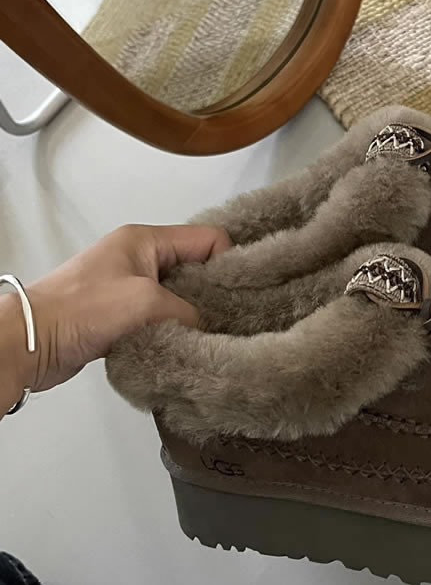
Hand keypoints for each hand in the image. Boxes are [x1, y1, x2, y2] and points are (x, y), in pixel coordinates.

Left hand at [1, 224, 230, 407]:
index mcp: (146, 240)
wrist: (31, 341)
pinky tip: (188, 346)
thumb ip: (188, 311)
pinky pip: (163, 318)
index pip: (208, 239)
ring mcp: (131, 288)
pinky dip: (176, 331)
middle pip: (197, 268)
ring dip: (195, 316)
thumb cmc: (84, 310)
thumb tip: (205, 329)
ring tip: (215, 336)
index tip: (245, 292)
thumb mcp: (146, 302)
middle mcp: (141, 258)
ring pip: (181, 297)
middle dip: (217, 292)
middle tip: (237, 318)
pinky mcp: (123, 316)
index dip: (230, 262)